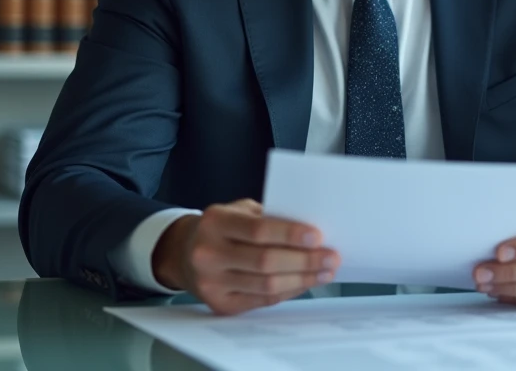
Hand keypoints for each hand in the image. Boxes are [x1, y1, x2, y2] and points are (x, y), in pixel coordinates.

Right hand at [152, 198, 340, 315]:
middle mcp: (208, 253)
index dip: (290, 234)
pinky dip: (288, 291)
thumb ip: (269, 217)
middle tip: (331, 257)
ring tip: (325, 272)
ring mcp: (211, 283)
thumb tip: (312, 233)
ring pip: (266, 285)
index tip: (318, 236)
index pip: (258, 230)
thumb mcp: (239, 211)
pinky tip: (304, 282)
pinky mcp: (219, 304)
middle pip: (265, 261)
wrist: (184, 253)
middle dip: (304, 260)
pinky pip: (262, 301)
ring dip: (302, 279)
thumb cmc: (223, 227)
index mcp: (215, 222)